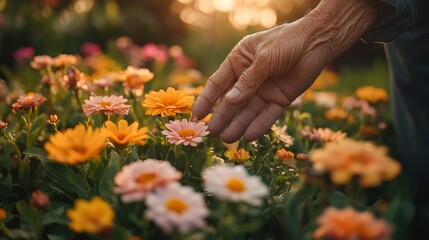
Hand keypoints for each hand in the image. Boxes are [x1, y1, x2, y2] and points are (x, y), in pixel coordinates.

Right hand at [192, 0, 382, 142]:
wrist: (316, 42)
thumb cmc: (286, 42)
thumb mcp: (264, 59)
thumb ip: (248, 81)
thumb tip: (229, 101)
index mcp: (238, 62)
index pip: (218, 84)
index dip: (206, 100)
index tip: (197, 116)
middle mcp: (248, 78)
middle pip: (231, 102)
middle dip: (222, 118)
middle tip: (211, 134)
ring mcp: (264, 90)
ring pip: (248, 112)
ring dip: (238, 125)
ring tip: (228, 140)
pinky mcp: (279, 100)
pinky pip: (267, 115)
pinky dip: (259, 125)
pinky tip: (249, 136)